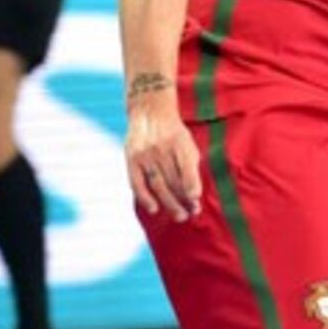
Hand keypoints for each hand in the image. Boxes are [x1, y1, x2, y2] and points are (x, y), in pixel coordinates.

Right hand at [125, 95, 201, 222]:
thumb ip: (191, 166)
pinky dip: (145, 198)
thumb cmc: (173, 134)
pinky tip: (154, 209)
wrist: (149, 112)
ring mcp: (145, 154)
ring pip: (158, 184)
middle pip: (173, 180)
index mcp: (179, 142)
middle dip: (183, 200)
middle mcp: (161, 148)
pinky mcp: (132, 159)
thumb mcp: (187, 143)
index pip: (187, 168)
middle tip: (190, 214)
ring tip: (180, 216)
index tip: (196, 201)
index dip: (192, 186)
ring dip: (169, 203)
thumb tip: (194, 195)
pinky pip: (137, 182)